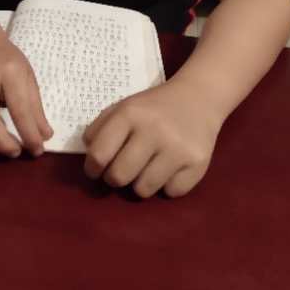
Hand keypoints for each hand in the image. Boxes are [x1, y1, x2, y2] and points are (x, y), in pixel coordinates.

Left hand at [83, 78, 221, 198]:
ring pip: (143, 189)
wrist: (199, 97)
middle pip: (119, 176)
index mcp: (130, 114)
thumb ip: (101, 128)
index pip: (99, 154)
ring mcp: (177, 148)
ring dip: (141, 183)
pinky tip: (171, 167)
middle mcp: (154, 130)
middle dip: (115, 178)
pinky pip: (171, 192)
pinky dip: (168, 185)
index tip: (95, 170)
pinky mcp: (197, 163)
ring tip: (148, 167)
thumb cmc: (155, 107)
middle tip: (122, 171)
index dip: (92, 168)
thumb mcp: (124, 106)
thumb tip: (89, 157)